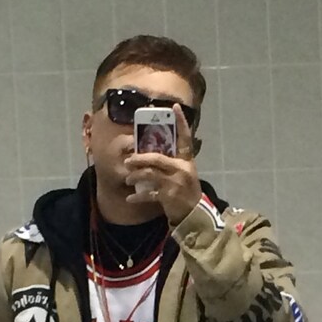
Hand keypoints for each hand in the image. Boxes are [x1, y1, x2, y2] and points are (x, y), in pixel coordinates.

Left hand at [125, 104, 201, 225]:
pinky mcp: (168, 197)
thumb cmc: (187, 191)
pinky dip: (137, 196)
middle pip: (156, 158)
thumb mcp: (185, 173)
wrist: (194, 214)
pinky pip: (148, 194)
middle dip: (139, 159)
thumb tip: (152, 153)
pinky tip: (129, 197)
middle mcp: (181, 170)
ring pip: (149, 174)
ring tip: (128, 178)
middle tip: (128, 160)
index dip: (181, 122)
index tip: (174, 107)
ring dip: (135, 176)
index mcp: (187, 161)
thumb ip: (172, 162)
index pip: (185, 138)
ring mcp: (174, 184)